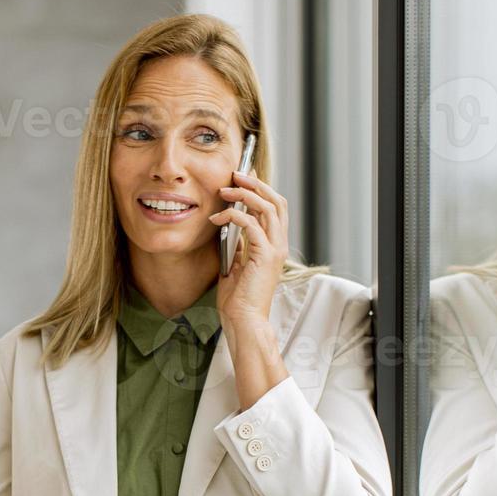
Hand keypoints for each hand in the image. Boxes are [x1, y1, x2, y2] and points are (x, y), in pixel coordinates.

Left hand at [213, 171, 289, 327]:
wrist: (244, 320)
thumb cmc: (238, 299)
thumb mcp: (236, 265)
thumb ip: (238, 246)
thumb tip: (230, 228)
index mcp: (274, 245)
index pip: (274, 207)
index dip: (261, 188)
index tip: (243, 175)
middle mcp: (279, 244)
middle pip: (276, 201)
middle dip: (256, 184)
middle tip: (235, 174)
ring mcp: (275, 250)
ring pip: (268, 207)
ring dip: (245, 195)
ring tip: (224, 191)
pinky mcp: (265, 256)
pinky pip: (252, 225)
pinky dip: (234, 216)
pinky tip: (217, 218)